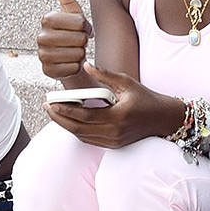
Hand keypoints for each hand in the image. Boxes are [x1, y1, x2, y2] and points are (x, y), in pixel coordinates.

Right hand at [37, 0, 92, 78]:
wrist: (67, 57)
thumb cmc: (71, 32)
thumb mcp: (71, 12)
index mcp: (47, 19)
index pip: (79, 23)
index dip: (85, 27)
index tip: (80, 28)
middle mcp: (41, 37)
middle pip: (79, 39)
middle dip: (83, 41)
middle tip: (77, 41)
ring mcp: (42, 55)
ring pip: (77, 54)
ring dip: (80, 54)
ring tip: (74, 51)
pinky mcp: (47, 71)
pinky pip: (72, 68)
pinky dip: (76, 67)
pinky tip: (71, 63)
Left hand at [45, 62, 175, 148]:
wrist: (163, 119)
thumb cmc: (145, 98)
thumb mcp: (126, 82)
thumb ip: (104, 75)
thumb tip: (85, 64)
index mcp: (118, 116)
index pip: (85, 115)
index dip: (66, 110)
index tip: (51, 103)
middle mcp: (114, 132)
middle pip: (79, 129)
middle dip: (59, 119)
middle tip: (47, 107)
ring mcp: (114, 141)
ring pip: (82, 136)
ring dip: (66, 126)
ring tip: (54, 113)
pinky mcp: (113, 145)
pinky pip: (89, 140)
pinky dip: (77, 131)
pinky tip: (69, 121)